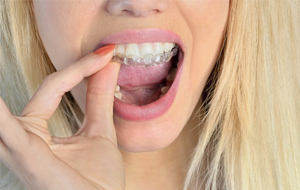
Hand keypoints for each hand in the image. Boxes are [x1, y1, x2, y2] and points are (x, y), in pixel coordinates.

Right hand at [0, 47, 124, 189]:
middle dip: (72, 71)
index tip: (108, 53)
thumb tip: (108, 64)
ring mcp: (21, 147)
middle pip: (45, 89)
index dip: (82, 67)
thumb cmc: (97, 181)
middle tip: (103, 53)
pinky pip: (6, 129)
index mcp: (37, 133)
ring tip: (17, 69)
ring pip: (13, 106)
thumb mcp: (99, 131)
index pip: (56, 86)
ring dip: (10, 93)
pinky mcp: (26, 155)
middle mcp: (23, 138)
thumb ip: (99, 97)